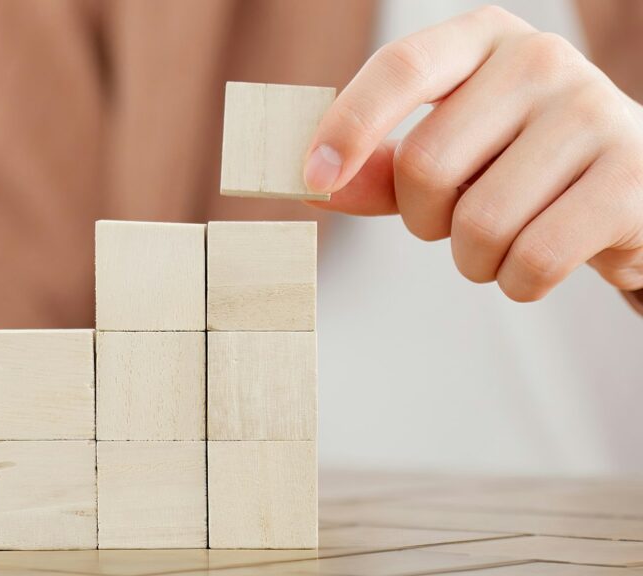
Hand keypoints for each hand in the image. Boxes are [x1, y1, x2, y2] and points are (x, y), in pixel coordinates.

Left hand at [304, 5, 642, 301]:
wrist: (630, 189)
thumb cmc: (519, 166)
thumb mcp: (448, 153)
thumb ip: (381, 168)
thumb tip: (316, 186)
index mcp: (483, 39)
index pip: (401, 68)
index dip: (348, 126)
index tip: (313, 179)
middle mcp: (541, 60)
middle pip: (427, 164)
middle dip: (423, 220)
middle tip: (453, 223)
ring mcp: (594, 112)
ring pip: (479, 223)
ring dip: (472, 260)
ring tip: (504, 240)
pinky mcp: (631, 178)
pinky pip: (533, 260)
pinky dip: (517, 282)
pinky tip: (537, 261)